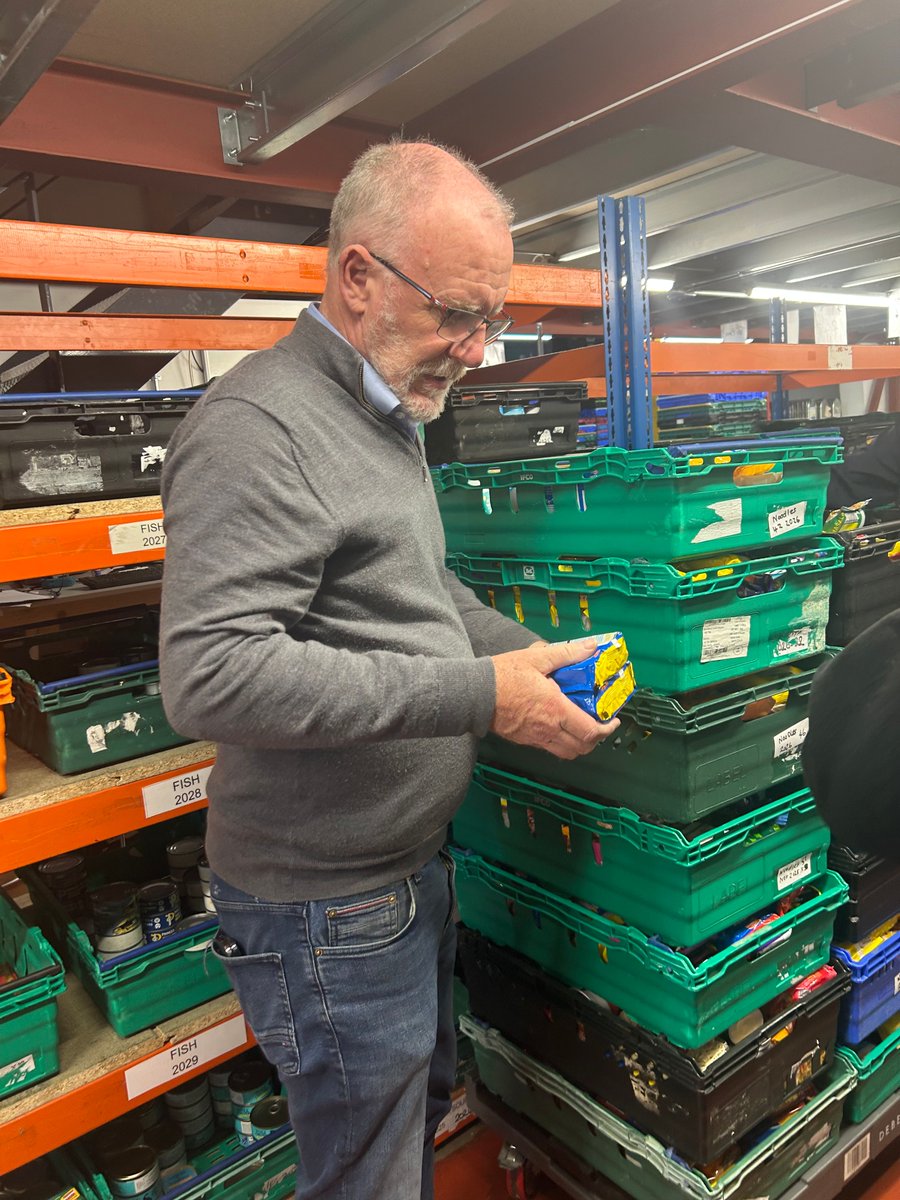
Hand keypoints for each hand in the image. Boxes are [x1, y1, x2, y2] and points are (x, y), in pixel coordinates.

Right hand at [489, 638, 619, 759]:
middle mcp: (548, 728)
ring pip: (567, 753)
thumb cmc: (504, 675)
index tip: (613, 720)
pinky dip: (563, 743)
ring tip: (582, 728)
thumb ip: (567, 654)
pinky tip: (560, 726)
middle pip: (582, 748)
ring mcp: (536, 738)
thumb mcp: (537, 658)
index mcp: (555, 709)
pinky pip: (550, 749)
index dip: (606, 729)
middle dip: (596, 739)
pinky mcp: (525, 740)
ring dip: (580, 744)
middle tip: (600, 724)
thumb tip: (591, 647)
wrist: (474, 694)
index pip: (590, 731)